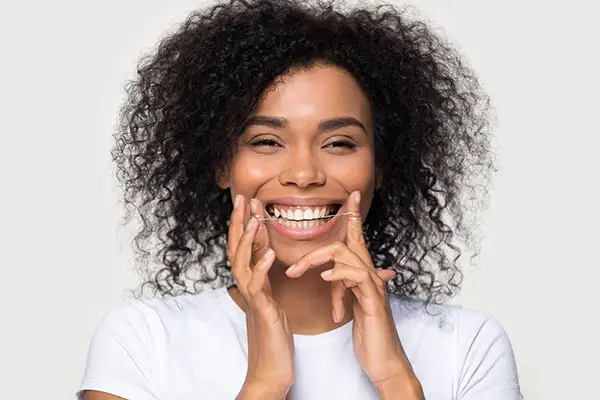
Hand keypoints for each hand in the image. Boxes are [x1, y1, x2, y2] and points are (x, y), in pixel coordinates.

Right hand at [228, 195, 293, 398]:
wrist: (271, 373)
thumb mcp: (272, 303)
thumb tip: (267, 259)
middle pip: (237, 250)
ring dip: (247, 241)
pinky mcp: (262, 313)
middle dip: (238, 223)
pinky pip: (258, 288)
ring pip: (242, 265)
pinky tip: (269, 254)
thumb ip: (267, 281)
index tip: (248, 202)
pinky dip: (262, 269)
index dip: (244, 224)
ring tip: (254, 220)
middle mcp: (248, 289)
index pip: (245, 248)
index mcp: (253, 285)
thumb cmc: (274, 340)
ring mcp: (253, 301)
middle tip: (241, 198)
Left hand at [285, 191, 422, 395]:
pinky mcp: (374, 301)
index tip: (351, 196)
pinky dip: (339, 274)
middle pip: (344, 244)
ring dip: (317, 261)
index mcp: (362, 274)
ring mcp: (373, 286)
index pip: (356, 238)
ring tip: (295, 273)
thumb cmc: (369, 333)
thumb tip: (332, 274)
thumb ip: (343, 286)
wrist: (385, 360)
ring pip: (346, 255)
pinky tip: (325, 279)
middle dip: (313, 251)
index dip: (354, 216)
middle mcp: (370, 275)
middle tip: (291, 268)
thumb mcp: (351, 305)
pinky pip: (357, 277)